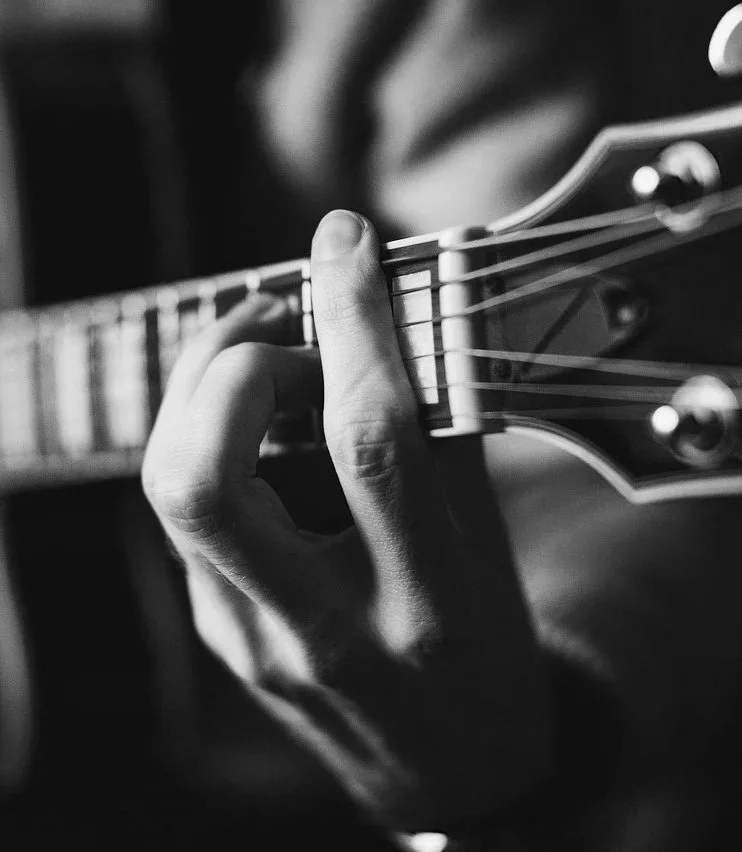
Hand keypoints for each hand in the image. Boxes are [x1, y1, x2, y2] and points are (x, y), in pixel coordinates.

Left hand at [142, 210, 550, 831]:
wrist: (450, 774)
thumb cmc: (485, 657)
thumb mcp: (490, 553)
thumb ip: (443, 441)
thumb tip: (403, 329)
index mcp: (423, 604)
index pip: (370, 440)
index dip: (355, 325)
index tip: (345, 243)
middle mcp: (322, 632)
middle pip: (209, 477)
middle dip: (235, 365)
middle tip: (285, 320)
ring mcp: (254, 643)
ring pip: (173, 490)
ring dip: (203, 391)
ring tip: (264, 351)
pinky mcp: (220, 636)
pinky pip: (186, 512)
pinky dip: (211, 436)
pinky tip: (258, 421)